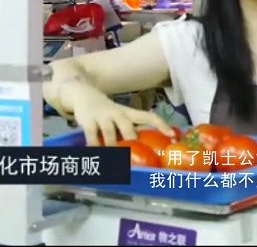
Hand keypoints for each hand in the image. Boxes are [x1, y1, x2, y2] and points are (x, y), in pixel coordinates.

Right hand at [43, 76, 173, 145]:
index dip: (161, 125)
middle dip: (131, 139)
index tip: (172, 135)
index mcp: (129, 114)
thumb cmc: (108, 112)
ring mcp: (103, 117)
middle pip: (128, 127)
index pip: (149, 117)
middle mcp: (118, 114)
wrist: (84, 94)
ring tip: (114, 162)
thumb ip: (131, 130)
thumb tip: (148, 150)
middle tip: (135, 152)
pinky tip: (95, 155)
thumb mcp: (121, 117)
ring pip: (110, 134)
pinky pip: (92, 137)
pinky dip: (94, 147)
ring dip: (112, 147)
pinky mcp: (88, 120)